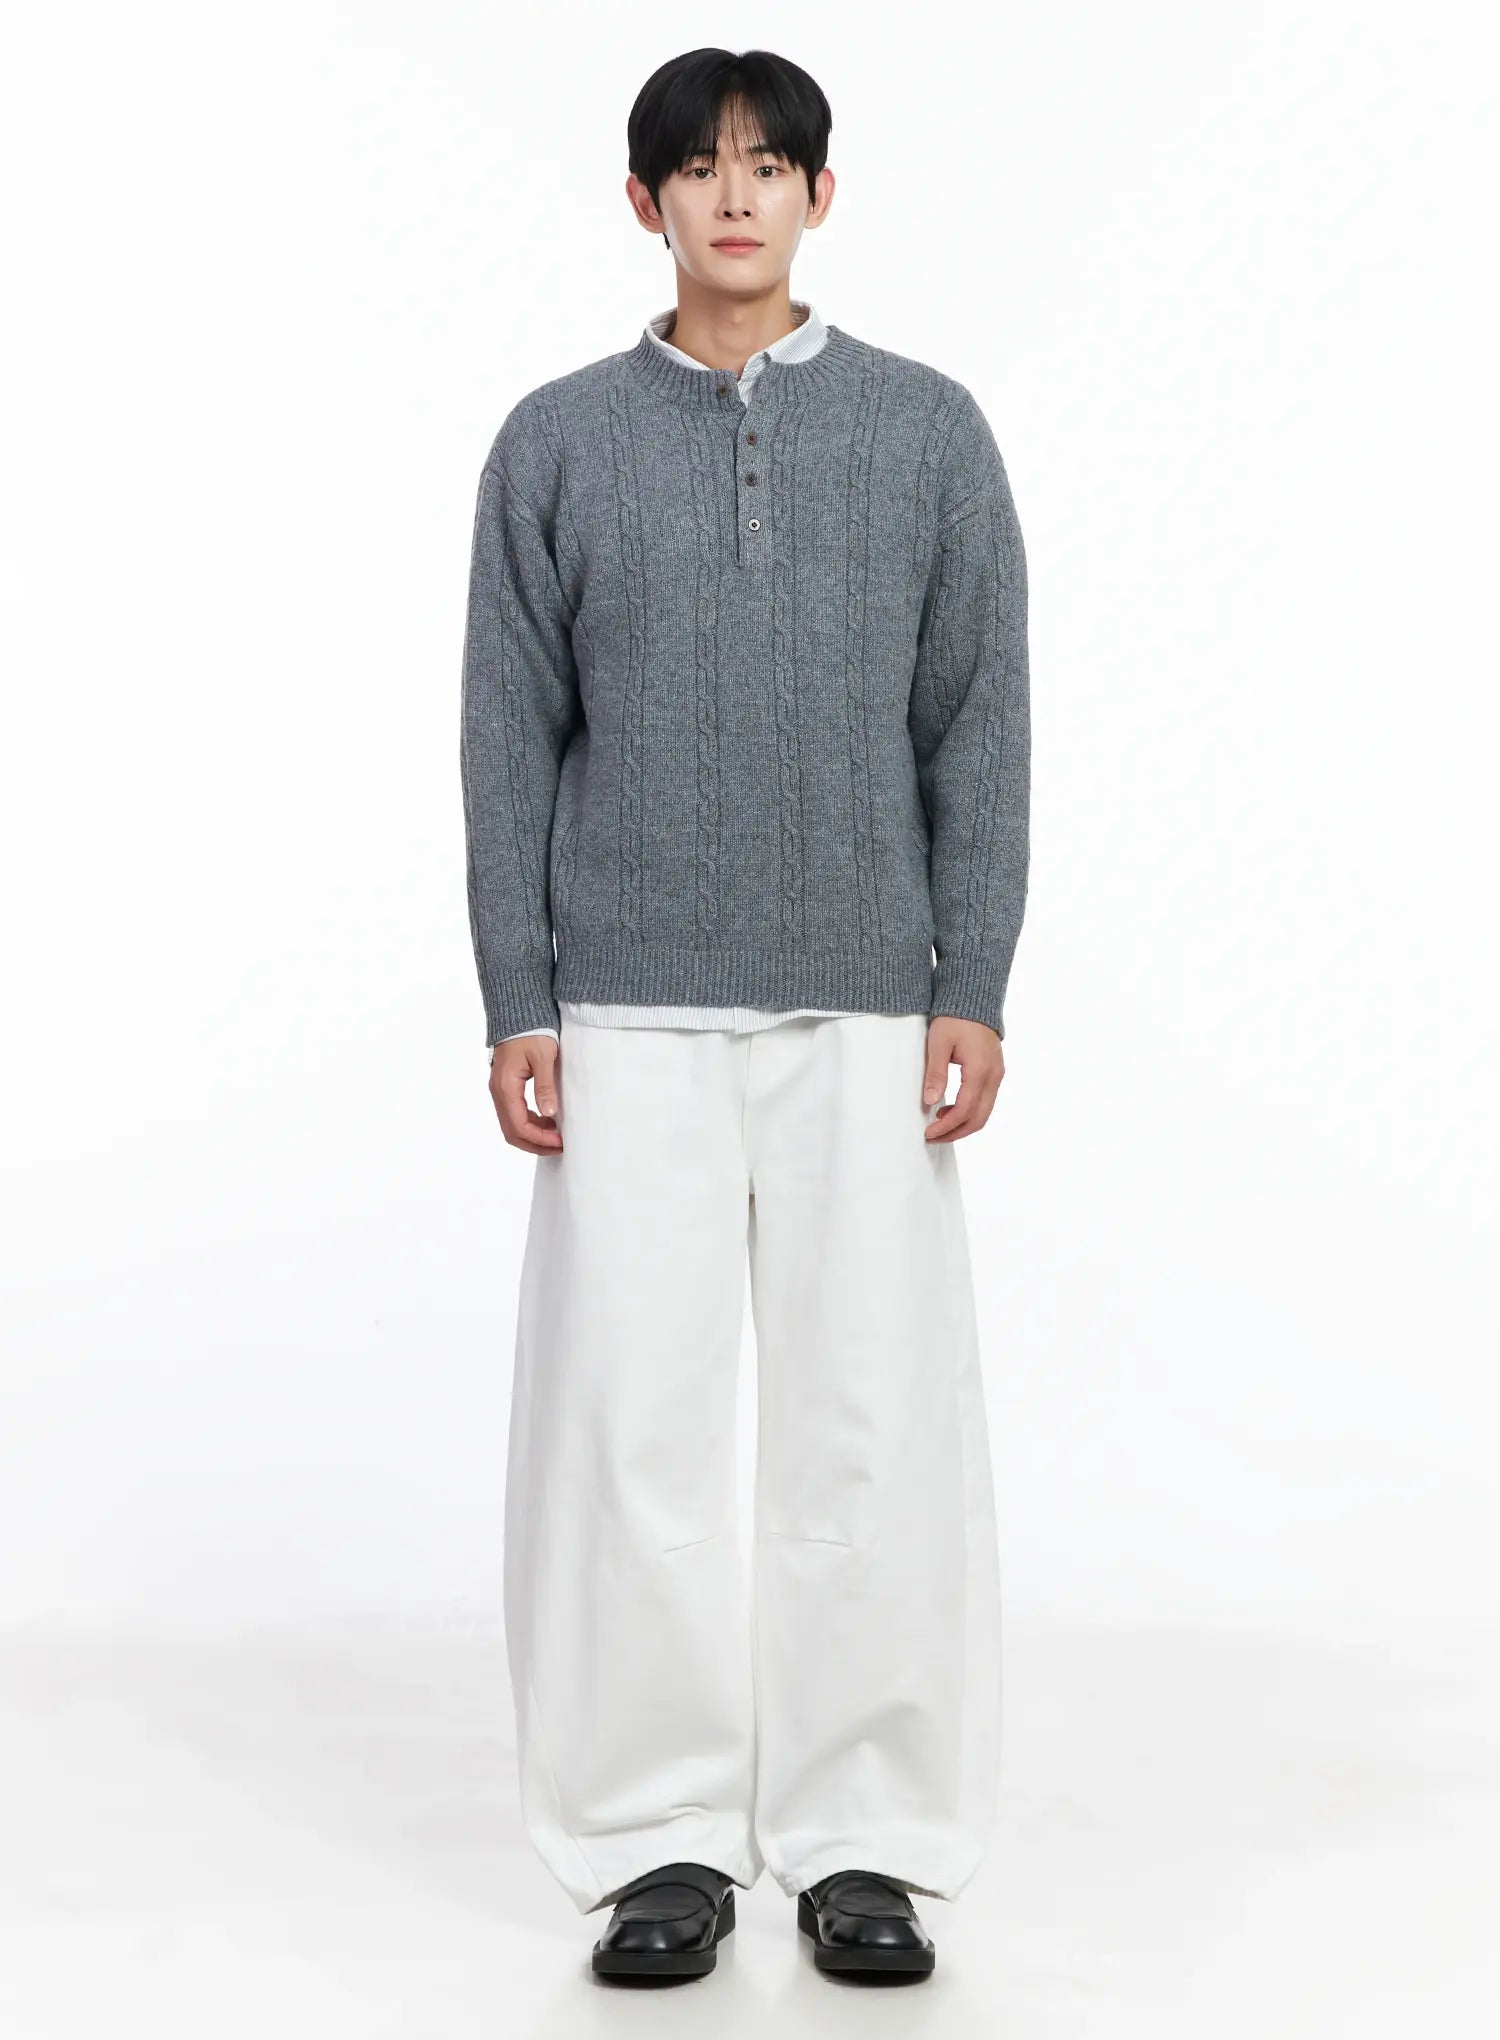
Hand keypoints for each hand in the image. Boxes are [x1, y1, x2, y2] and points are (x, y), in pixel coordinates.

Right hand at [489, 1035, 562, 1153]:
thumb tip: (550, 1113)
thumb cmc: (532, 1032)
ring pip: (512, 1126)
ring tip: (556, 1137)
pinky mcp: (505, 1089)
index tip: (560, 1141)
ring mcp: (500, 1091)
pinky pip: (514, 1115)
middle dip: (535, 1144)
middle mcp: (498, 1092)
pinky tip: (548, 1123)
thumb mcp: (543, 1057)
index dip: (539, 1139)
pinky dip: (530, 1125)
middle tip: (559, 1147)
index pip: (519, 1125)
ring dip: (532, 1137)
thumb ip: (545, 1086)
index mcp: (506, 1086)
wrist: (519, 1015)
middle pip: (512, 1132)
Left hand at [922, 1015, 1004, 1141]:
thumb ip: (936, 1073)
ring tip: (938, 1124)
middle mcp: (993, 1076)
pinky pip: (985, 1101)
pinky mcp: (994, 1073)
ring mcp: (996, 1075)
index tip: (929, 1132)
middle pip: (979, 1118)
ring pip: (984, 1112)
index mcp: (980, 1070)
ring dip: (962, 1124)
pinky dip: (969, 1112)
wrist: (974, 999)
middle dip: (956, 1132)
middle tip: (933, 1137)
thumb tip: (930, 1100)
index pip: (965, 1109)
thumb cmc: (955, 1017)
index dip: (946, 1126)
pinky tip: (949, 1109)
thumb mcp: (938, 1043)